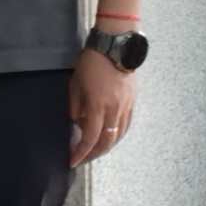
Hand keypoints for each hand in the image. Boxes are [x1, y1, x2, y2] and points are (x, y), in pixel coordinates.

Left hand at [69, 46, 135, 163]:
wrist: (116, 44)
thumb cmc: (92, 62)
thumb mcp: (75, 84)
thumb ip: (76, 107)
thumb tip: (78, 122)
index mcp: (98, 105)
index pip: (90, 138)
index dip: (81, 152)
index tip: (73, 161)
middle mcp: (114, 109)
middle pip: (107, 142)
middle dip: (94, 154)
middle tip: (83, 158)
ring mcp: (126, 106)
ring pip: (119, 135)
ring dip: (107, 146)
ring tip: (96, 150)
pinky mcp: (132, 101)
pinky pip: (126, 125)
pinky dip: (118, 134)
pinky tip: (111, 136)